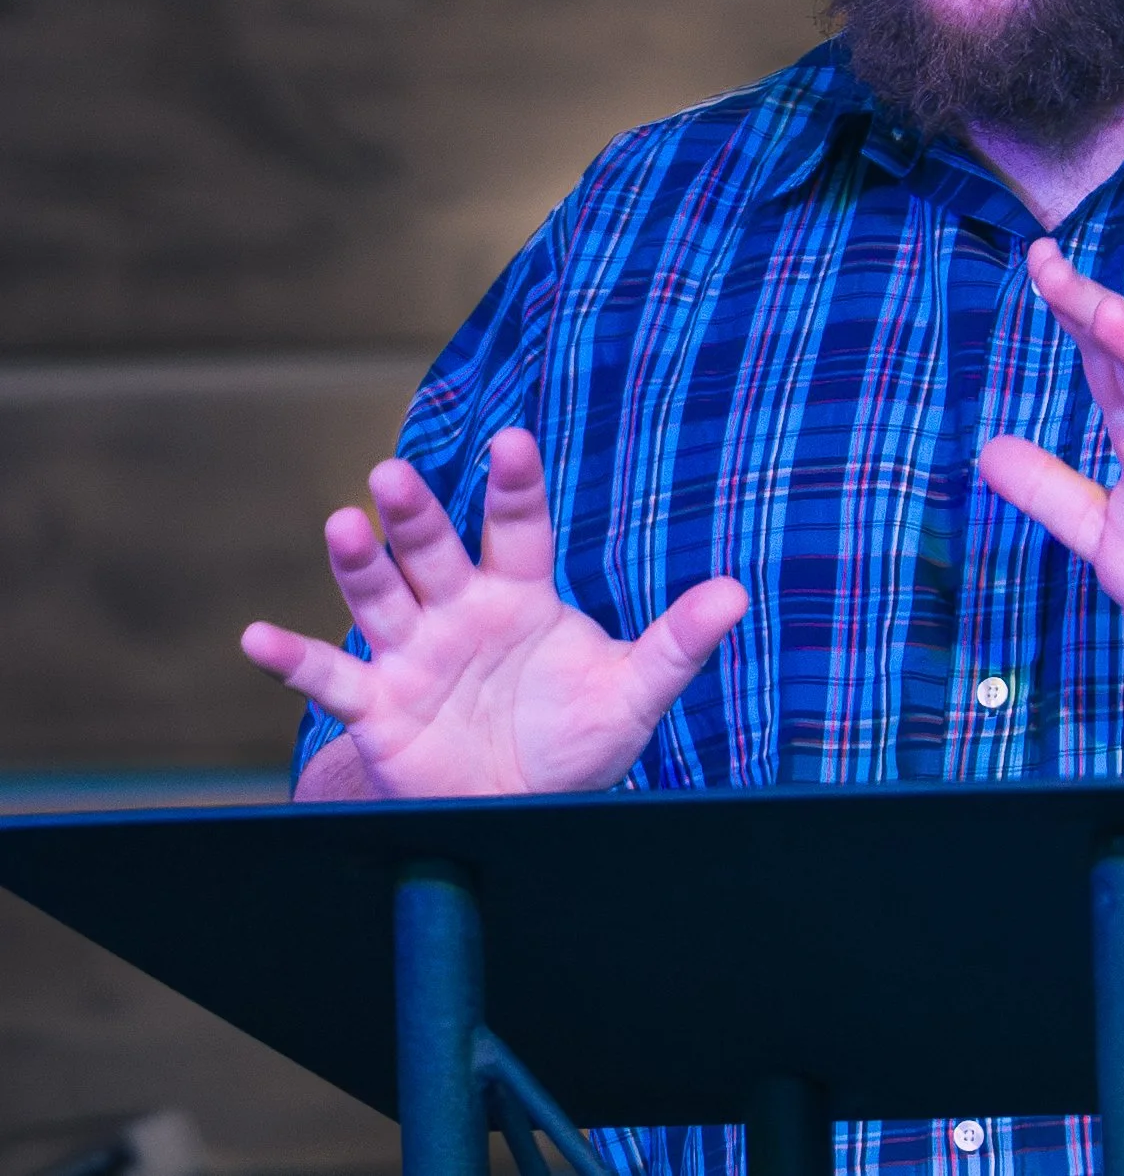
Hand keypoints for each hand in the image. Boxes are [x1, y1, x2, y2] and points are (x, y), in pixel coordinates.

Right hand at [241, 427, 747, 797]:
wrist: (526, 812)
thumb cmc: (577, 739)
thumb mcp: (634, 691)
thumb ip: (678, 641)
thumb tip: (738, 594)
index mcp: (521, 594)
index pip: (517, 528)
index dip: (513, 486)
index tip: (512, 441)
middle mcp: (459, 611)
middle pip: (433, 551)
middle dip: (414, 514)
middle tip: (392, 474)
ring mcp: (412, 656)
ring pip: (379, 598)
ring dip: (359, 564)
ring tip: (342, 524)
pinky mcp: (378, 709)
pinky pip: (327, 683)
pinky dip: (291, 660)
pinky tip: (255, 637)